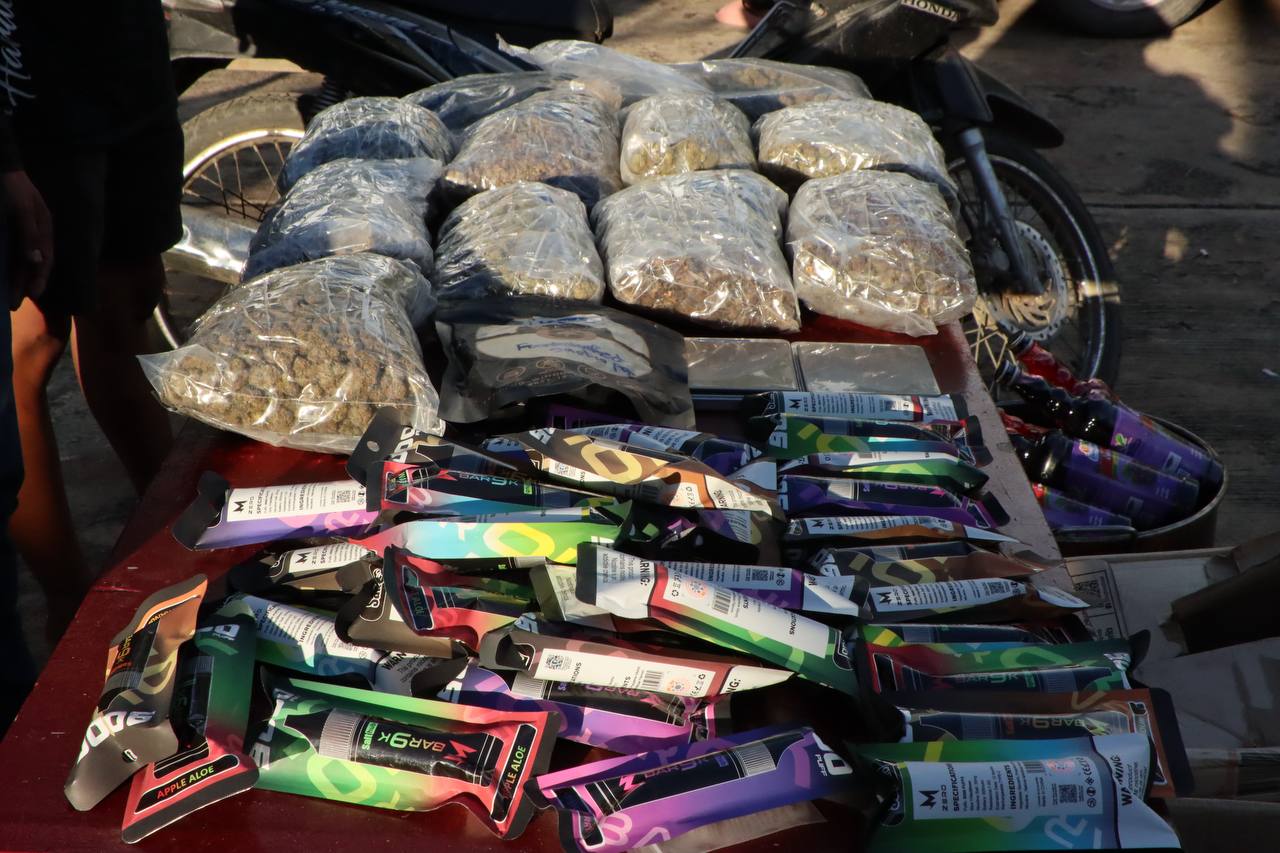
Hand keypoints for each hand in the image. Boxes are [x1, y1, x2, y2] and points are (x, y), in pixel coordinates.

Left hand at [2, 170, 52, 309]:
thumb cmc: (12, 186)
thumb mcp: (21, 209)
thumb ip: (29, 234)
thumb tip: (35, 261)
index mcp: (44, 229)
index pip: (45, 259)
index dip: (39, 278)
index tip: (32, 294)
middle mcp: (33, 234)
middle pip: (32, 264)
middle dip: (23, 284)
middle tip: (14, 304)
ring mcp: (19, 233)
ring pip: (19, 261)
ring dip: (13, 279)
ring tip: (8, 297)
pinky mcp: (8, 232)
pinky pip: (9, 253)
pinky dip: (7, 266)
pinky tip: (2, 276)